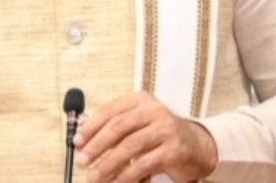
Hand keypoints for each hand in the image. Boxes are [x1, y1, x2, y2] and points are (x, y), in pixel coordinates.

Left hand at [72, 91, 217, 182]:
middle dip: (96, 146)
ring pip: (130, 146)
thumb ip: (116, 126)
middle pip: (118, 128)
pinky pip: (144, 164)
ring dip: (108, 163)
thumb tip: (83, 140)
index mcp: (140, 101)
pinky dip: (127, 175)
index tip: (77, 142)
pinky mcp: (174, 150)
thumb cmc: (161, 134)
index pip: (109, 111)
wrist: (199, 146)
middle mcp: (154, 111)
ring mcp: (166, 130)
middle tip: (82, 160)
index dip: (90, 127)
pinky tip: (116, 182)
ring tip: (94, 175)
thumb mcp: (139, 123)